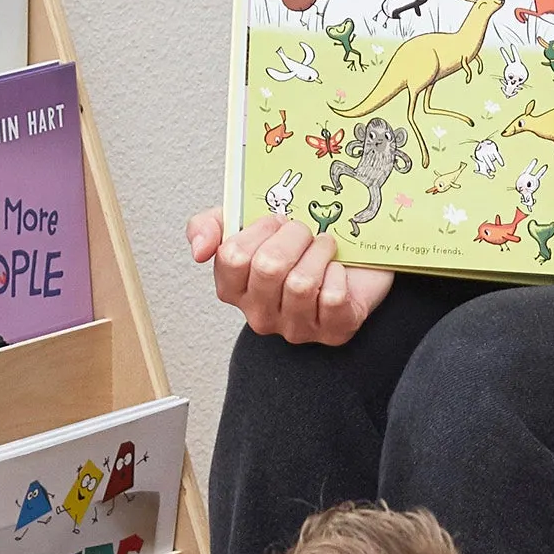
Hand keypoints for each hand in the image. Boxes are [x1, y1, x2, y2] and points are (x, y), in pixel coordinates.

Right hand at [190, 206, 393, 348]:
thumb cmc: (298, 244)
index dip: (259, 230)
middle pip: (268, 267)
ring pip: (301, 284)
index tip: (276, 222)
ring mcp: (296, 328)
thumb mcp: (246, 223)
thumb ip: (209, 226)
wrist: (353, 256)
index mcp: (234, 290)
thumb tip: (199, 250)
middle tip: (304, 231)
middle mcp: (261, 315)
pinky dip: (339, 274)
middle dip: (293, 237)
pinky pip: (332, 298)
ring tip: (324, 246)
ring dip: (319, 252)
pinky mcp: (333, 331)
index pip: (232, 258)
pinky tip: (338, 271)